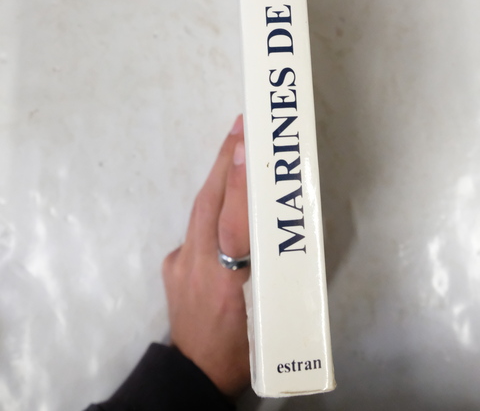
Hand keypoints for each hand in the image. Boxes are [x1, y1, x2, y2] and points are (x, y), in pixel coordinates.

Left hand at [162, 115, 250, 398]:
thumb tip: (284, 227)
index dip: (239, 181)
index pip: (231, 221)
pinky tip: (220, 191)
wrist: (196, 376)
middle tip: (242, 126)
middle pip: (209, 204)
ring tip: (235, 146)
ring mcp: (180, 266)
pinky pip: (194, 226)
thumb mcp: (269, 311)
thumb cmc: (246, 346)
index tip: (246, 143)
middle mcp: (196, 267)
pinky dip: (209, 203)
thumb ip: (275, 268)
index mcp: (225, 280)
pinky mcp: (172, 268)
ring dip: (217, 176)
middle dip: (225, 162)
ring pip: (200, 211)